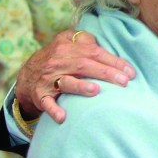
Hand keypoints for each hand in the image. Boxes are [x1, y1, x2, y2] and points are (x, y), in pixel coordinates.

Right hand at [15, 29, 134, 122]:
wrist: (27, 75)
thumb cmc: (58, 58)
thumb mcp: (68, 41)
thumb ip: (85, 40)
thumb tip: (107, 43)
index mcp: (67, 47)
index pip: (94, 52)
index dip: (114, 61)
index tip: (130, 72)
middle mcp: (58, 62)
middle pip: (84, 65)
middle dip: (105, 73)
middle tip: (124, 82)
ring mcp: (48, 79)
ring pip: (66, 82)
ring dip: (81, 87)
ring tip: (96, 90)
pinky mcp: (40, 95)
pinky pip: (47, 103)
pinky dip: (54, 110)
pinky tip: (63, 117)